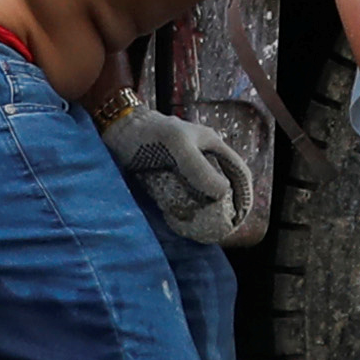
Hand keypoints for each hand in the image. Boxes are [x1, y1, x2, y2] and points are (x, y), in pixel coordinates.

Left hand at [106, 106, 258, 243]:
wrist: (115, 130)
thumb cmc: (147, 133)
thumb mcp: (177, 147)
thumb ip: (199, 169)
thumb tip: (222, 193)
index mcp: (211, 145)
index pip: (238, 172)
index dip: (244, 195)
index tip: (238, 219)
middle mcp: (201, 157)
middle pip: (221, 186)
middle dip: (222, 207)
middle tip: (218, 229)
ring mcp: (183, 169)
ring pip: (201, 195)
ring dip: (202, 211)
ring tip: (199, 229)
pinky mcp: (167, 178)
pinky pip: (182, 198)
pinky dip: (183, 210)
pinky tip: (179, 222)